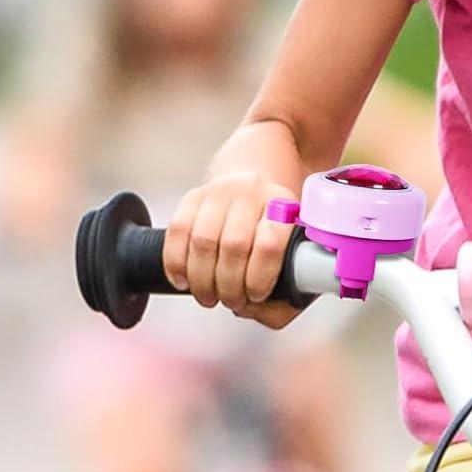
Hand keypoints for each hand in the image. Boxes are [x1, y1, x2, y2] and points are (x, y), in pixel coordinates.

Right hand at [164, 172, 302, 329]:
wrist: (262, 159)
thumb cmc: (278, 213)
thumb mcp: (297, 232)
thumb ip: (288, 274)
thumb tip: (260, 311)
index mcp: (284, 203)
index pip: (269, 244)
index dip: (259, 278)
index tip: (256, 296)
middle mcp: (253, 192)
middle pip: (234, 247)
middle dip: (228, 286)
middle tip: (230, 302)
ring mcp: (221, 190)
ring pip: (203, 241)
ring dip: (201, 280)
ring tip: (208, 298)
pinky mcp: (194, 194)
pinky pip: (177, 230)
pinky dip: (175, 262)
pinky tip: (183, 282)